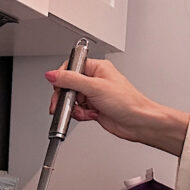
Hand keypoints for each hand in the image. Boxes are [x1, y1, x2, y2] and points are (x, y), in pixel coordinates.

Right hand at [45, 58, 189, 155]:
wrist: (137, 122)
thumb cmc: (127, 102)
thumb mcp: (94, 87)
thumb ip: (70, 80)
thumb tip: (52, 74)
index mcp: (97, 68)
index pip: (71, 67)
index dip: (62, 78)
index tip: (58, 87)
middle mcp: (95, 80)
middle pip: (68, 85)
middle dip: (66, 97)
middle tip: (65, 104)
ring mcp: (94, 94)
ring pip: (71, 99)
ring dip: (74, 108)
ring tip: (84, 111)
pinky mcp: (93, 107)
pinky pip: (78, 110)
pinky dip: (80, 114)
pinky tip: (90, 115)